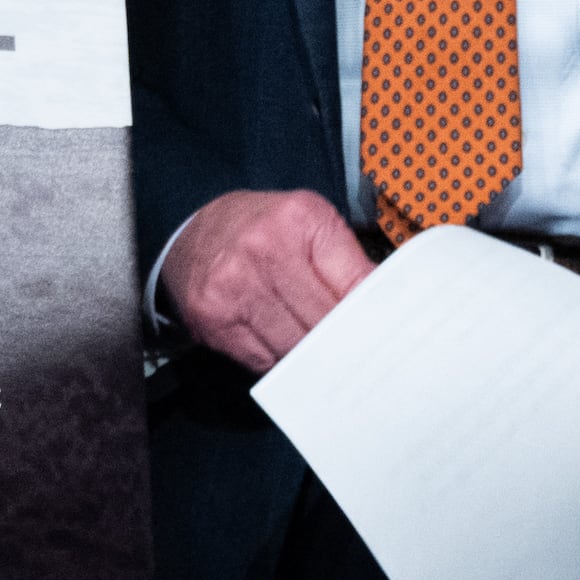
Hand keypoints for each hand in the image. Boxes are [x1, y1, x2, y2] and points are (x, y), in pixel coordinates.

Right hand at [159, 188, 369, 376]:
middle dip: (344, 340)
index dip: (372, 315)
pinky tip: (284, 347)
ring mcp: (233, 287)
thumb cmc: (261, 230)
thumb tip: (387, 306)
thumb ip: (349, 261)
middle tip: (360, 354)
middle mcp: (262, 250)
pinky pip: (263, 361)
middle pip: (324, 320)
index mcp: (298, 219)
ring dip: (313, 356)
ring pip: (295, 347)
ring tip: (324, 354)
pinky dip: (279, 360)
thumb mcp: (311, 223)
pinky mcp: (211, 319)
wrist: (191, 233)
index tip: (385, 335)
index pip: (355, 283)